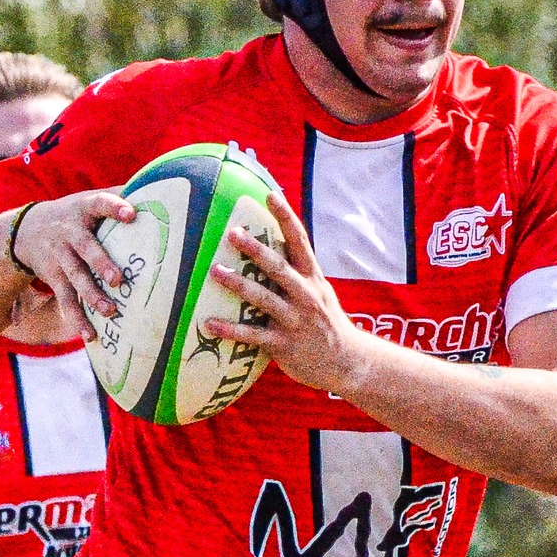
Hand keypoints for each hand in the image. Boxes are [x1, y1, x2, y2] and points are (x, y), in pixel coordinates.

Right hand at [11, 190, 139, 338]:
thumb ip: (118, 194)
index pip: (99, 204)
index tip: (131, 214)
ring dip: (92, 296)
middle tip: (118, 280)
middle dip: (101, 263)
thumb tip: (160, 187)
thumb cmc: (75, 215)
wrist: (28, 230)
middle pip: (86, 248)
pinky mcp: (54, 278)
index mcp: (84, 209)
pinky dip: (77, 319)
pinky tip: (90, 335)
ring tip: (110, 311)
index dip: (114, 208)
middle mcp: (70, 233)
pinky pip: (66, 300)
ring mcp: (60, 257)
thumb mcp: (90, 200)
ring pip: (75, 278)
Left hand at [201, 193, 367, 395]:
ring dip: (238, 284)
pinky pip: (252, 335)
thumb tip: (275, 247)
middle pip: (278, 267)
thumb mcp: (320, 292)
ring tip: (215, 271)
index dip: (286, 217)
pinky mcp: (283, 344)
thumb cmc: (326, 324)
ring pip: (263, 298)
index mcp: (312, 279)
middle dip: (256, 250)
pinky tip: (210, 323)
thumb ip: (298, 273)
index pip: (300, 241)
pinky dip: (230, 330)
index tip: (271, 195)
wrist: (346, 362)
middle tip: (232, 233)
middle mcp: (305, 295)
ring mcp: (294, 320)